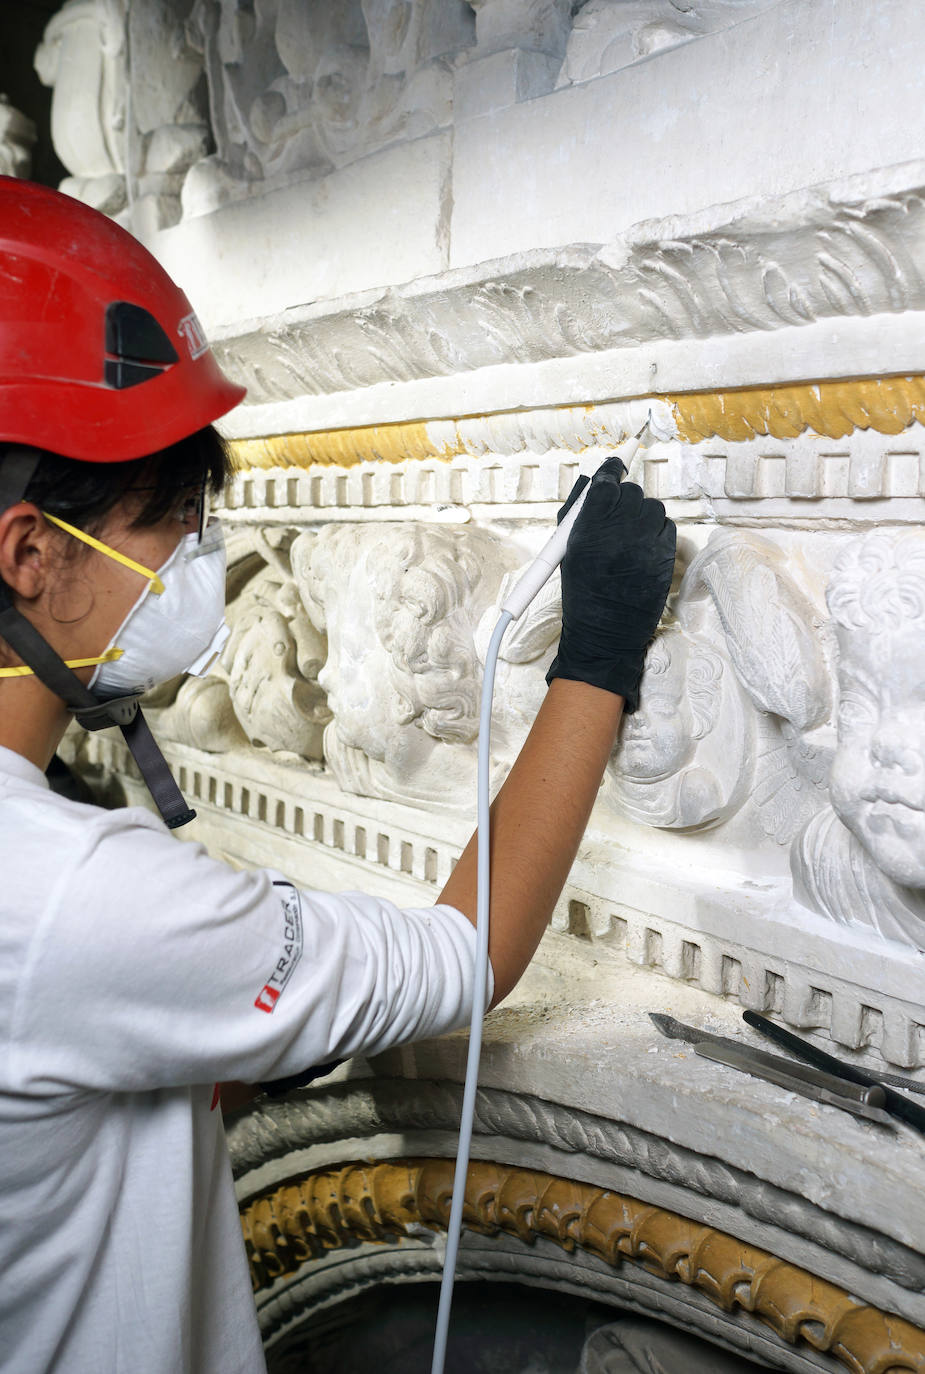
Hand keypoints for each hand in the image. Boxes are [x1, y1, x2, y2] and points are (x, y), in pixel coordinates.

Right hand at [546, 457, 676, 709]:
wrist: (605, 633)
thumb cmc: (581, 593)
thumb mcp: (567, 552)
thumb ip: (576, 514)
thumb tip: (592, 483)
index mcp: (589, 528)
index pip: (606, 482)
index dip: (610, 474)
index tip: (613, 471)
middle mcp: (619, 530)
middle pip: (631, 492)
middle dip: (625, 500)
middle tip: (618, 517)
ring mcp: (646, 542)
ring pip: (653, 507)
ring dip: (643, 516)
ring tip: (631, 536)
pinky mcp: (665, 555)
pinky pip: (668, 526)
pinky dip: (658, 531)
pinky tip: (645, 547)